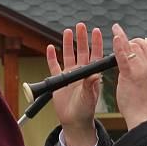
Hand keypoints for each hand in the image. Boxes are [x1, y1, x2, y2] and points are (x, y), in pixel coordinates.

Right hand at [46, 23, 103, 145]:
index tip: (95, 31)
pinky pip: (54, 66)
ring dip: (68, 43)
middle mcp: (81, 72)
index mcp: (91, 74)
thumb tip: (95, 75)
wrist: (73, 121)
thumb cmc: (85, 110)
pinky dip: (52, 57)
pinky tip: (51, 47)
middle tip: (81, 25)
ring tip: (68, 31)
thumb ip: (90, 85)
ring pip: (68, 55)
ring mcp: (70, 75)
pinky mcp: (59, 80)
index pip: (95, 55)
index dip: (95, 43)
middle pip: (81, 51)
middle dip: (81, 38)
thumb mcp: (89, 97)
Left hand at [111, 23, 146, 129]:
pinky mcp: (129, 74)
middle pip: (139, 44)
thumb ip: (142, 70)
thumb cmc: (141, 101)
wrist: (142, 115)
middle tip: (119, 42)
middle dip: (128, 40)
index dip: (139, 40)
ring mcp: (138, 69)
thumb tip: (135, 62)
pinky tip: (115, 37)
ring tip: (115, 30)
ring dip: (122, 37)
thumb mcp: (145, 81)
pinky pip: (123, 57)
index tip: (131, 40)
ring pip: (131, 47)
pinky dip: (119, 46)